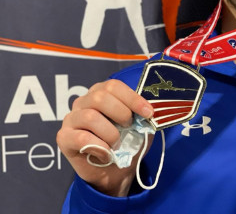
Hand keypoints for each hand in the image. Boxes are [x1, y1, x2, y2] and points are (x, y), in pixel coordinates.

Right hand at [56, 79, 153, 196]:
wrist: (115, 172)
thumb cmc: (127, 143)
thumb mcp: (139, 126)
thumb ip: (141, 115)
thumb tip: (148, 110)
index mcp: (101, 93)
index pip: (113, 86)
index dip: (132, 98)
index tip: (148, 113)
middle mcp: (83, 102)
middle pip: (100, 97)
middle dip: (121, 113)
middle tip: (129, 127)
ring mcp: (71, 118)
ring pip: (90, 117)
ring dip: (111, 133)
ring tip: (117, 144)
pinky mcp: (63, 137)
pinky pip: (81, 138)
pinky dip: (100, 147)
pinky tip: (107, 154)